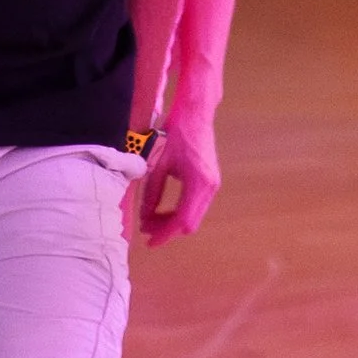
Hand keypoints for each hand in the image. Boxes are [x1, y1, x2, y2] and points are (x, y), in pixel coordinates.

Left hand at [132, 95, 219, 245]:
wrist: (195, 114)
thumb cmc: (176, 133)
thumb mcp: (157, 163)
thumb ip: (151, 192)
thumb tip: (145, 216)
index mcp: (199, 182)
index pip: (182, 220)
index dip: (165, 234)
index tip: (150, 243)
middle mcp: (210, 187)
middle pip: (189, 223)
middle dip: (167, 230)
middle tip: (146, 229)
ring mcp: (212, 185)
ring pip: (193, 217)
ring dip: (172, 221)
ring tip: (150, 219)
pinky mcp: (209, 182)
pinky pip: (194, 206)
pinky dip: (178, 212)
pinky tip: (162, 209)